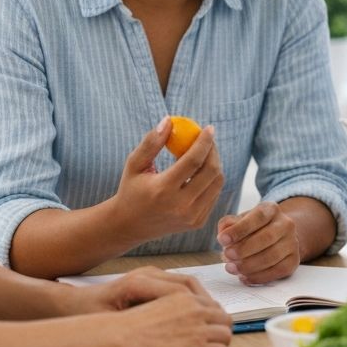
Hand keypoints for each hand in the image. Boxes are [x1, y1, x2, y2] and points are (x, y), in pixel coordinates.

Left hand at [67, 267, 209, 314]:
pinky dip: (192, 296)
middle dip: (206, 303)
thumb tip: (165, 332)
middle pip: (188, 284)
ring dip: (202, 299)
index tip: (209, 324)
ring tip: (212, 317)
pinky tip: (196, 312)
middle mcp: (148, 274)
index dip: (197, 308)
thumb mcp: (111, 325)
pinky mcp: (150, 279)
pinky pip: (179, 284)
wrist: (74, 305)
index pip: (179, 293)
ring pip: (187, 282)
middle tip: (220, 321)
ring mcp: (150, 274)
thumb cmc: (90, 315)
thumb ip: (138, 326)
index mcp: (139, 283)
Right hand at [112, 119, 224, 243]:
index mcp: (163, 190)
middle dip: (213, 151)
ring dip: (215, 164)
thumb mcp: (135, 164)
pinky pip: (214, 195)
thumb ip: (151, 142)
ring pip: (217, 183)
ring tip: (205, 153)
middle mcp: (180, 206)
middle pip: (211, 171)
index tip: (209, 128)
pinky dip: (212, 179)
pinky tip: (202, 171)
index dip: (204, 142)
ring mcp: (192, 217)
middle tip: (208, 139)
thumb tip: (169, 121)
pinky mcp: (198, 222)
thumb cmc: (131, 190)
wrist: (129, 226)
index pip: (193, 161)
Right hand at [112, 281, 231, 346]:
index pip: (213, 306)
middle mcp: (196, 309)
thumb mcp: (157, 304)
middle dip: (220, 329)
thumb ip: (175, 307)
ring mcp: (199, 328)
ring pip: (227, 335)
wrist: (121, 336)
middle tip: (213, 341)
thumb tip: (185, 319)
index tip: (209, 328)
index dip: (213, 319)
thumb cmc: (131, 325)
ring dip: (221, 343)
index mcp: (186, 297)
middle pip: (224, 318)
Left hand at [217, 202, 299, 284]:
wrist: (276, 237)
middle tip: (227, 255)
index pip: (258, 217)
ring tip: (232, 268)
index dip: (240, 229)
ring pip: (272, 256)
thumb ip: (229, 224)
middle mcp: (286, 224)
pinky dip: (258, 277)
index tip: (222, 239)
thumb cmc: (253, 229)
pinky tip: (244, 277)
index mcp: (271, 209)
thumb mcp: (240, 220)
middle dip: (244, 249)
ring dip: (249, 265)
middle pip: (267, 237)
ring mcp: (292, 243)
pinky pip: (277, 271)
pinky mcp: (294, 260)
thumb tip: (224, 233)